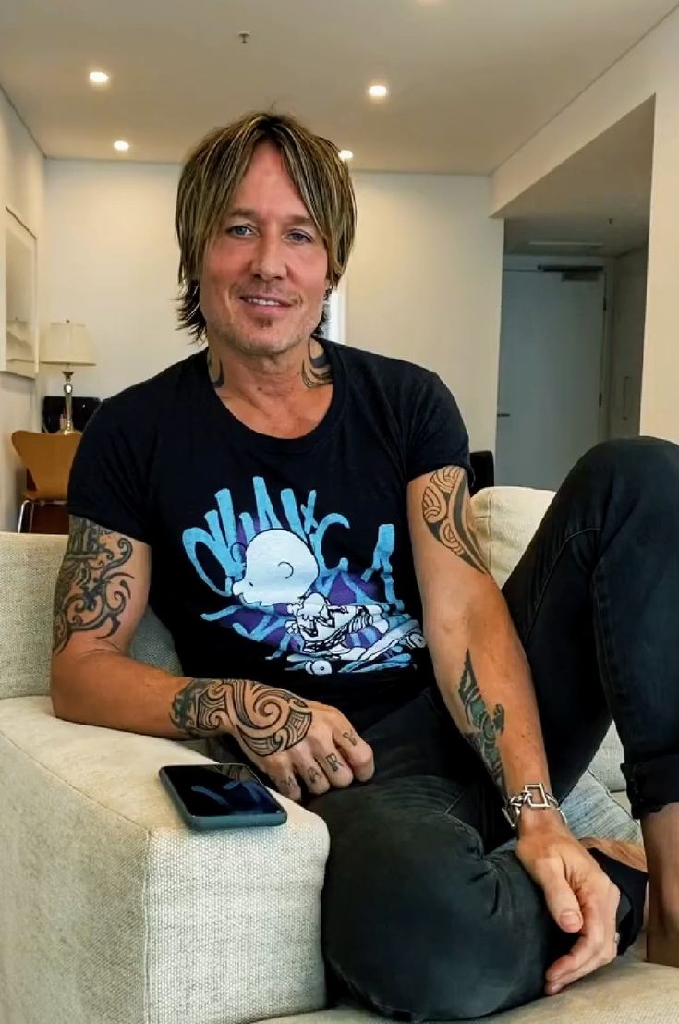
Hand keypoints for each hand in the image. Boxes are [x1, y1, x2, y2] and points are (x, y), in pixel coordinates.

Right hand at [224, 680, 373, 800]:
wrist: (251, 706)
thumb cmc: (291, 709)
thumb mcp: (321, 712)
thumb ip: (339, 733)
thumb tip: (356, 762)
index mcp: (333, 722)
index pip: (362, 756)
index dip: (364, 771)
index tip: (359, 776)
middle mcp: (318, 737)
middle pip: (342, 779)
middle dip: (336, 780)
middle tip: (327, 774)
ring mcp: (297, 753)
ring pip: (321, 788)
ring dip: (316, 786)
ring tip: (307, 775)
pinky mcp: (277, 766)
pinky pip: (296, 793)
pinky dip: (295, 792)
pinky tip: (292, 780)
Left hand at [516, 815, 620, 995]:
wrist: (543, 827)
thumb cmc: (540, 843)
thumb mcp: (544, 865)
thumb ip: (558, 895)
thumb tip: (572, 927)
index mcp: (597, 888)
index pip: (594, 936)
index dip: (575, 961)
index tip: (554, 973)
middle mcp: (607, 897)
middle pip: (602, 946)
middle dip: (578, 969)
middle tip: (552, 983)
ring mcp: (604, 901)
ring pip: (603, 945)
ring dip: (582, 965)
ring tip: (557, 980)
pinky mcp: (595, 904)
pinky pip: (597, 936)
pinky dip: (585, 954)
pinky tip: (568, 963)